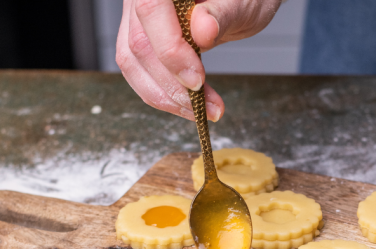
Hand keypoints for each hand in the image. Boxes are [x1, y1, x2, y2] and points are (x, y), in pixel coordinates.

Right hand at [116, 0, 283, 121]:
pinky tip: (188, 103)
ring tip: (201, 110)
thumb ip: (221, 14)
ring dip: (165, 95)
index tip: (196, 81)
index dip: (170, 51)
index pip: (151, 10)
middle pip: (138, 43)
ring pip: (132, 62)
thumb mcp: (243, 2)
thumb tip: (202, 31)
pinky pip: (139, 69)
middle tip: (207, 105)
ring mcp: (135, 18)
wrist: (240, 0)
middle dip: (172, 84)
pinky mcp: (141, 38)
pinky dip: (162, 92)